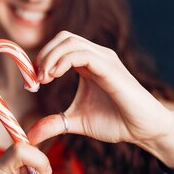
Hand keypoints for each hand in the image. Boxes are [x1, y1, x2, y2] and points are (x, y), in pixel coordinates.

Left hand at [28, 31, 173, 146]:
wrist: (143, 130)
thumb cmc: (115, 122)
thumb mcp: (76, 122)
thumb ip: (54, 124)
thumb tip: (30, 136)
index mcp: (88, 64)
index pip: (60, 46)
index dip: (42, 58)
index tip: (33, 81)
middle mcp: (96, 56)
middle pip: (63, 37)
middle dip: (43, 54)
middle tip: (36, 79)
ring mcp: (104, 59)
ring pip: (69, 41)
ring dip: (50, 57)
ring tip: (44, 78)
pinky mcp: (110, 68)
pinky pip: (82, 54)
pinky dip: (63, 61)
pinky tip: (54, 76)